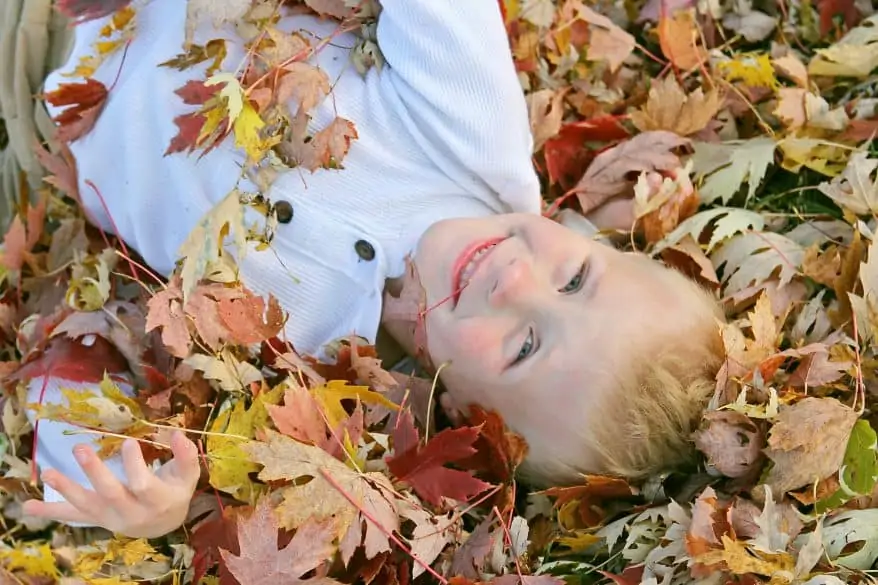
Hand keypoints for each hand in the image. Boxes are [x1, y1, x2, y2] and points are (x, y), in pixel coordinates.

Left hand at [22, 431, 200, 537]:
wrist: (164, 524)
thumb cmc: (176, 492)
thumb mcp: (187, 475)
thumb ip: (186, 455)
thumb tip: (177, 433)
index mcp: (157, 501)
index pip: (143, 485)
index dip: (134, 465)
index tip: (129, 441)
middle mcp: (131, 513)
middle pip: (110, 494)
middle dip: (94, 473)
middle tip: (80, 448)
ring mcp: (110, 518)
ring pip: (86, 506)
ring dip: (66, 489)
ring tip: (47, 473)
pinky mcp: (96, 518)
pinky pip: (73, 516)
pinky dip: (50, 511)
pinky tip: (28, 506)